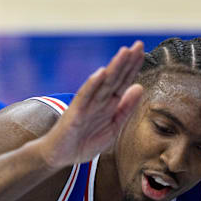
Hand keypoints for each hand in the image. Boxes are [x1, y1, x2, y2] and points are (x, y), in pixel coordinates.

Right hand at [40, 41, 144, 167]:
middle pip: (115, 79)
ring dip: (114, 68)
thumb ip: (126, 109)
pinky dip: (93, 85)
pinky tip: (101, 73)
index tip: (141, 51)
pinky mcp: (75, 113)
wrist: (59, 155)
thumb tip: (139, 87)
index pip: (123, 82)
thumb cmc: (84, 142)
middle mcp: (98, 101)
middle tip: (138, 44)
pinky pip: (84, 97)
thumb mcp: (113, 128)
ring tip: (124, 52)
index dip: (132, 67)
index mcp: (109, 105)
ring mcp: (86, 105)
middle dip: (127, 62)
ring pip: (103, 83)